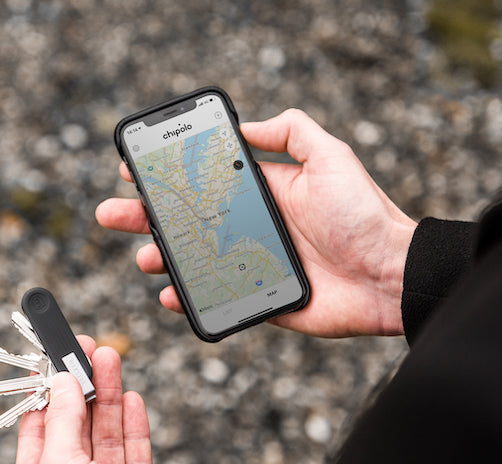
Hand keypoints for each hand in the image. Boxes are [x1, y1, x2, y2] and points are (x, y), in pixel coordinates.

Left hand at [9, 338, 200, 463]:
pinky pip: (133, 457)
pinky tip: (132, 398)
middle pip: (73, 432)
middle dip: (80, 389)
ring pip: (104, 439)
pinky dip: (132, 427)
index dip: (45, 395)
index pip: (36, 435)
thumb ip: (63, 423)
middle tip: (85, 350)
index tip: (51, 360)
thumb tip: (62, 384)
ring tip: (110, 359)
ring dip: (107, 398)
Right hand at [96, 108, 416, 337]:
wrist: (389, 276)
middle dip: (146, 216)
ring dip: (162, 257)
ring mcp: (251, 265)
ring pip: (193, 261)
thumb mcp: (330, 157)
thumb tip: (248, 124)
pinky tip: (171, 296)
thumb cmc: (364, 215)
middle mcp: (251, 227)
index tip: (134, 171)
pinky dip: (188, 299)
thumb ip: (291, 132)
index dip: (168, 177)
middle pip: (187, 221)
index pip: (204, 182)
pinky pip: (215, 300)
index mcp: (263, 193)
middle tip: (111, 213)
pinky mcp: (259, 299)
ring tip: (145, 256)